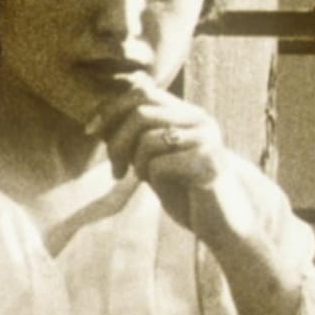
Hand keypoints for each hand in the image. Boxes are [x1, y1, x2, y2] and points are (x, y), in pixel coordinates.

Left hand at [84, 76, 260, 248]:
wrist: (222, 222)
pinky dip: (150, 178)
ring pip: (147, 139)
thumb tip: (102, 117)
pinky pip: (159, 164)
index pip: (143, 91)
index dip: (111, 108)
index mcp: (188, 113)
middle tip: (115, 169)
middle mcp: (200, 120)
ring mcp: (206, 140)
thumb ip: (139, 136)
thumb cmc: (185, 191)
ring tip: (143, 178)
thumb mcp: (158, 158)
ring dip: (135, 164)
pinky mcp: (208, 164)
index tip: (92, 131)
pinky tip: (161, 187)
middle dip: (117, 141)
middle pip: (141, 112)